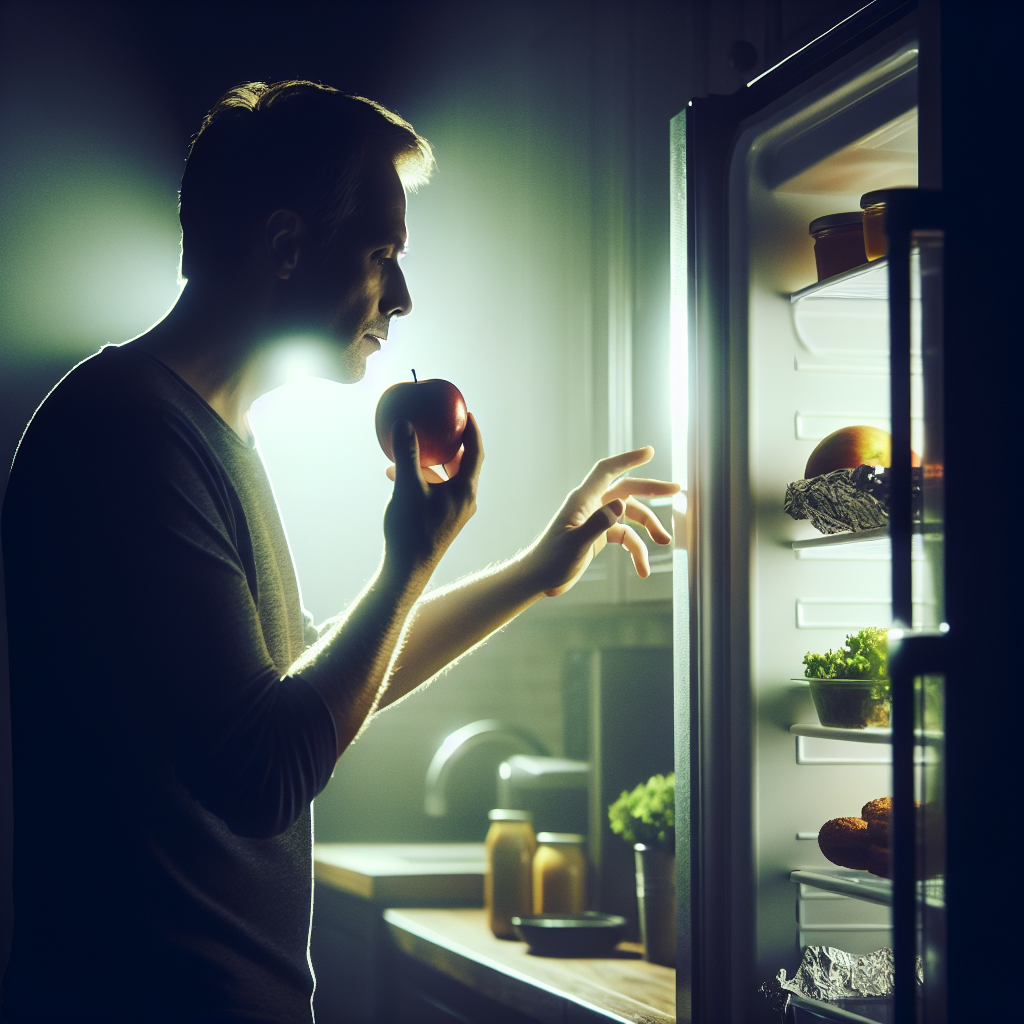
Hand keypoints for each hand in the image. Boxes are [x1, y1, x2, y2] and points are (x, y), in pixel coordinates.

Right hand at [381, 414, 482, 582]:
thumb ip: (407, 454)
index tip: (467, 413)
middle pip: (463, 464)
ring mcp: (454, 513)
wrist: (407, 570)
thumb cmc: (411, 529)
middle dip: (451, 444)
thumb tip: (404, 423)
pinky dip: (421, 479)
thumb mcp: (407, 487)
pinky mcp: (441, 521)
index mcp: (465, 491)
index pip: (476, 453)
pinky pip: (435, 491)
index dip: (472, 431)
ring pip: (446, 479)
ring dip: (430, 463)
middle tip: (442, 425)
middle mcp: (464, 501)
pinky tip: (396, 474)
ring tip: (412, 447)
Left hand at [522, 447, 679, 597]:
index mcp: (583, 500)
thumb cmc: (551, 560)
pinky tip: (643, 570)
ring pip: (630, 516)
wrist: (538, 579)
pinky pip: (625, 536)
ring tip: (665, 542)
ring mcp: (596, 520)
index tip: (649, 452)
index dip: (628, 459)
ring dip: (648, 527)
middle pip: (627, 490)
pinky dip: (636, 550)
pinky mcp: (598, 536)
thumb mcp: (577, 543)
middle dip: (651, 489)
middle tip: (676, 490)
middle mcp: (591, 505)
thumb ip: (598, 523)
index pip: (608, 470)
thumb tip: (622, 503)